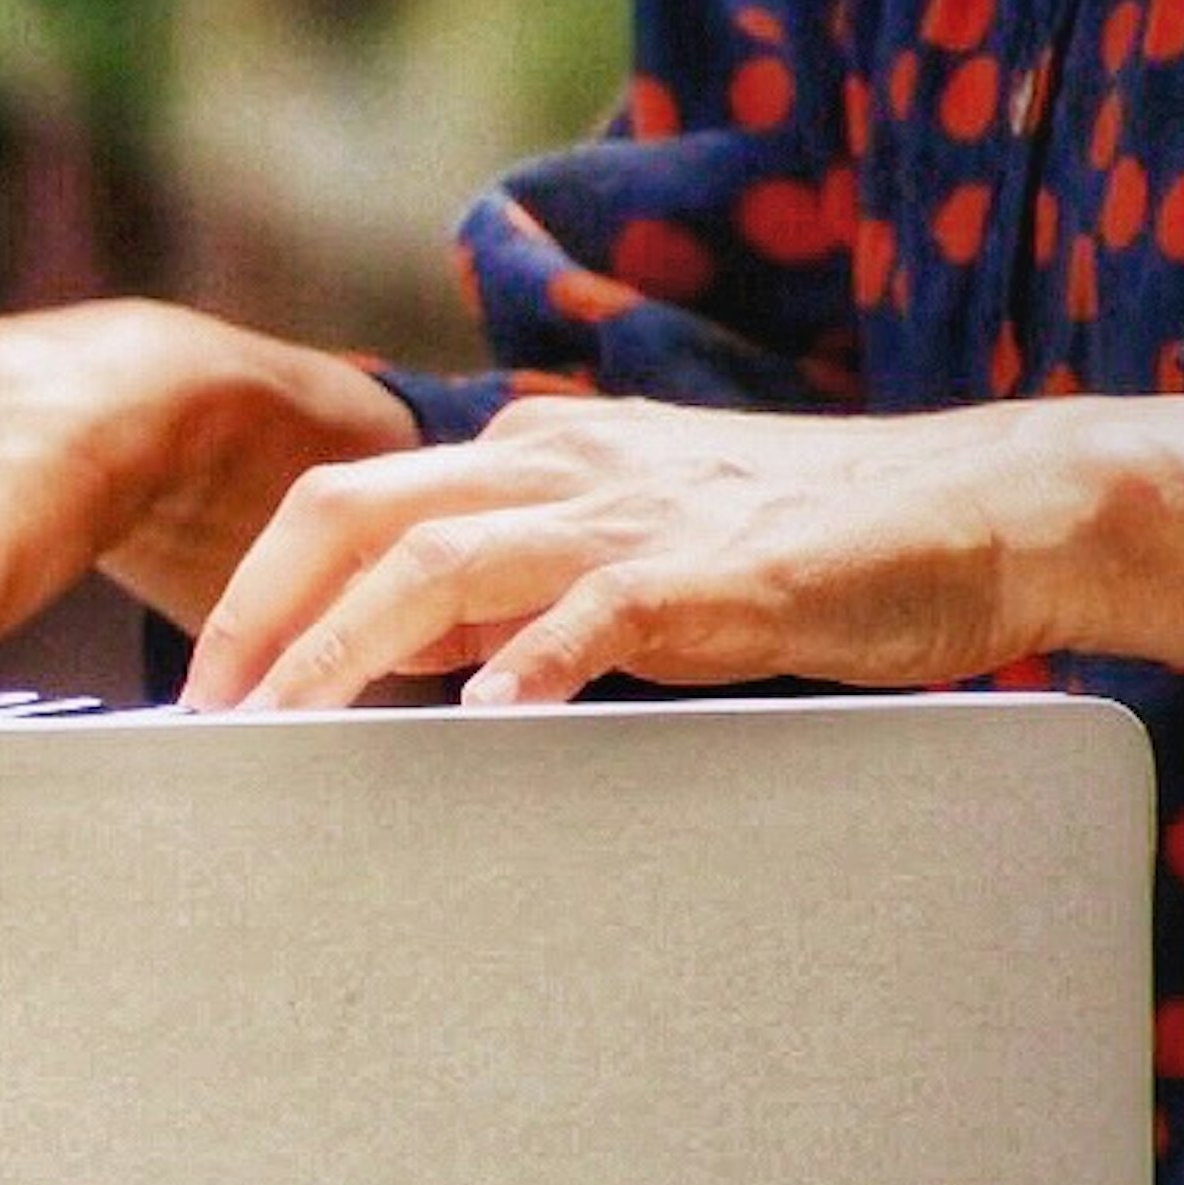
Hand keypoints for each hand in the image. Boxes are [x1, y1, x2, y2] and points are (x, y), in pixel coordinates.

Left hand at [178, 390, 1183, 709]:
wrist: (981, 510)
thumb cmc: (803, 543)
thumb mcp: (626, 550)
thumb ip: (514, 588)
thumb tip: (396, 653)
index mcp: (533, 453)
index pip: (349, 500)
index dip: (258, 589)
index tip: (204, 687)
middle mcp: (563, 464)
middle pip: (356, 510)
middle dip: (261, 612)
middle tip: (202, 717)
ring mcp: (637, 512)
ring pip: (441, 559)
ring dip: (345, 649)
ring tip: (284, 731)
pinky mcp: (720, 571)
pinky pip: (598, 611)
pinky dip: (531, 663)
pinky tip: (484, 721)